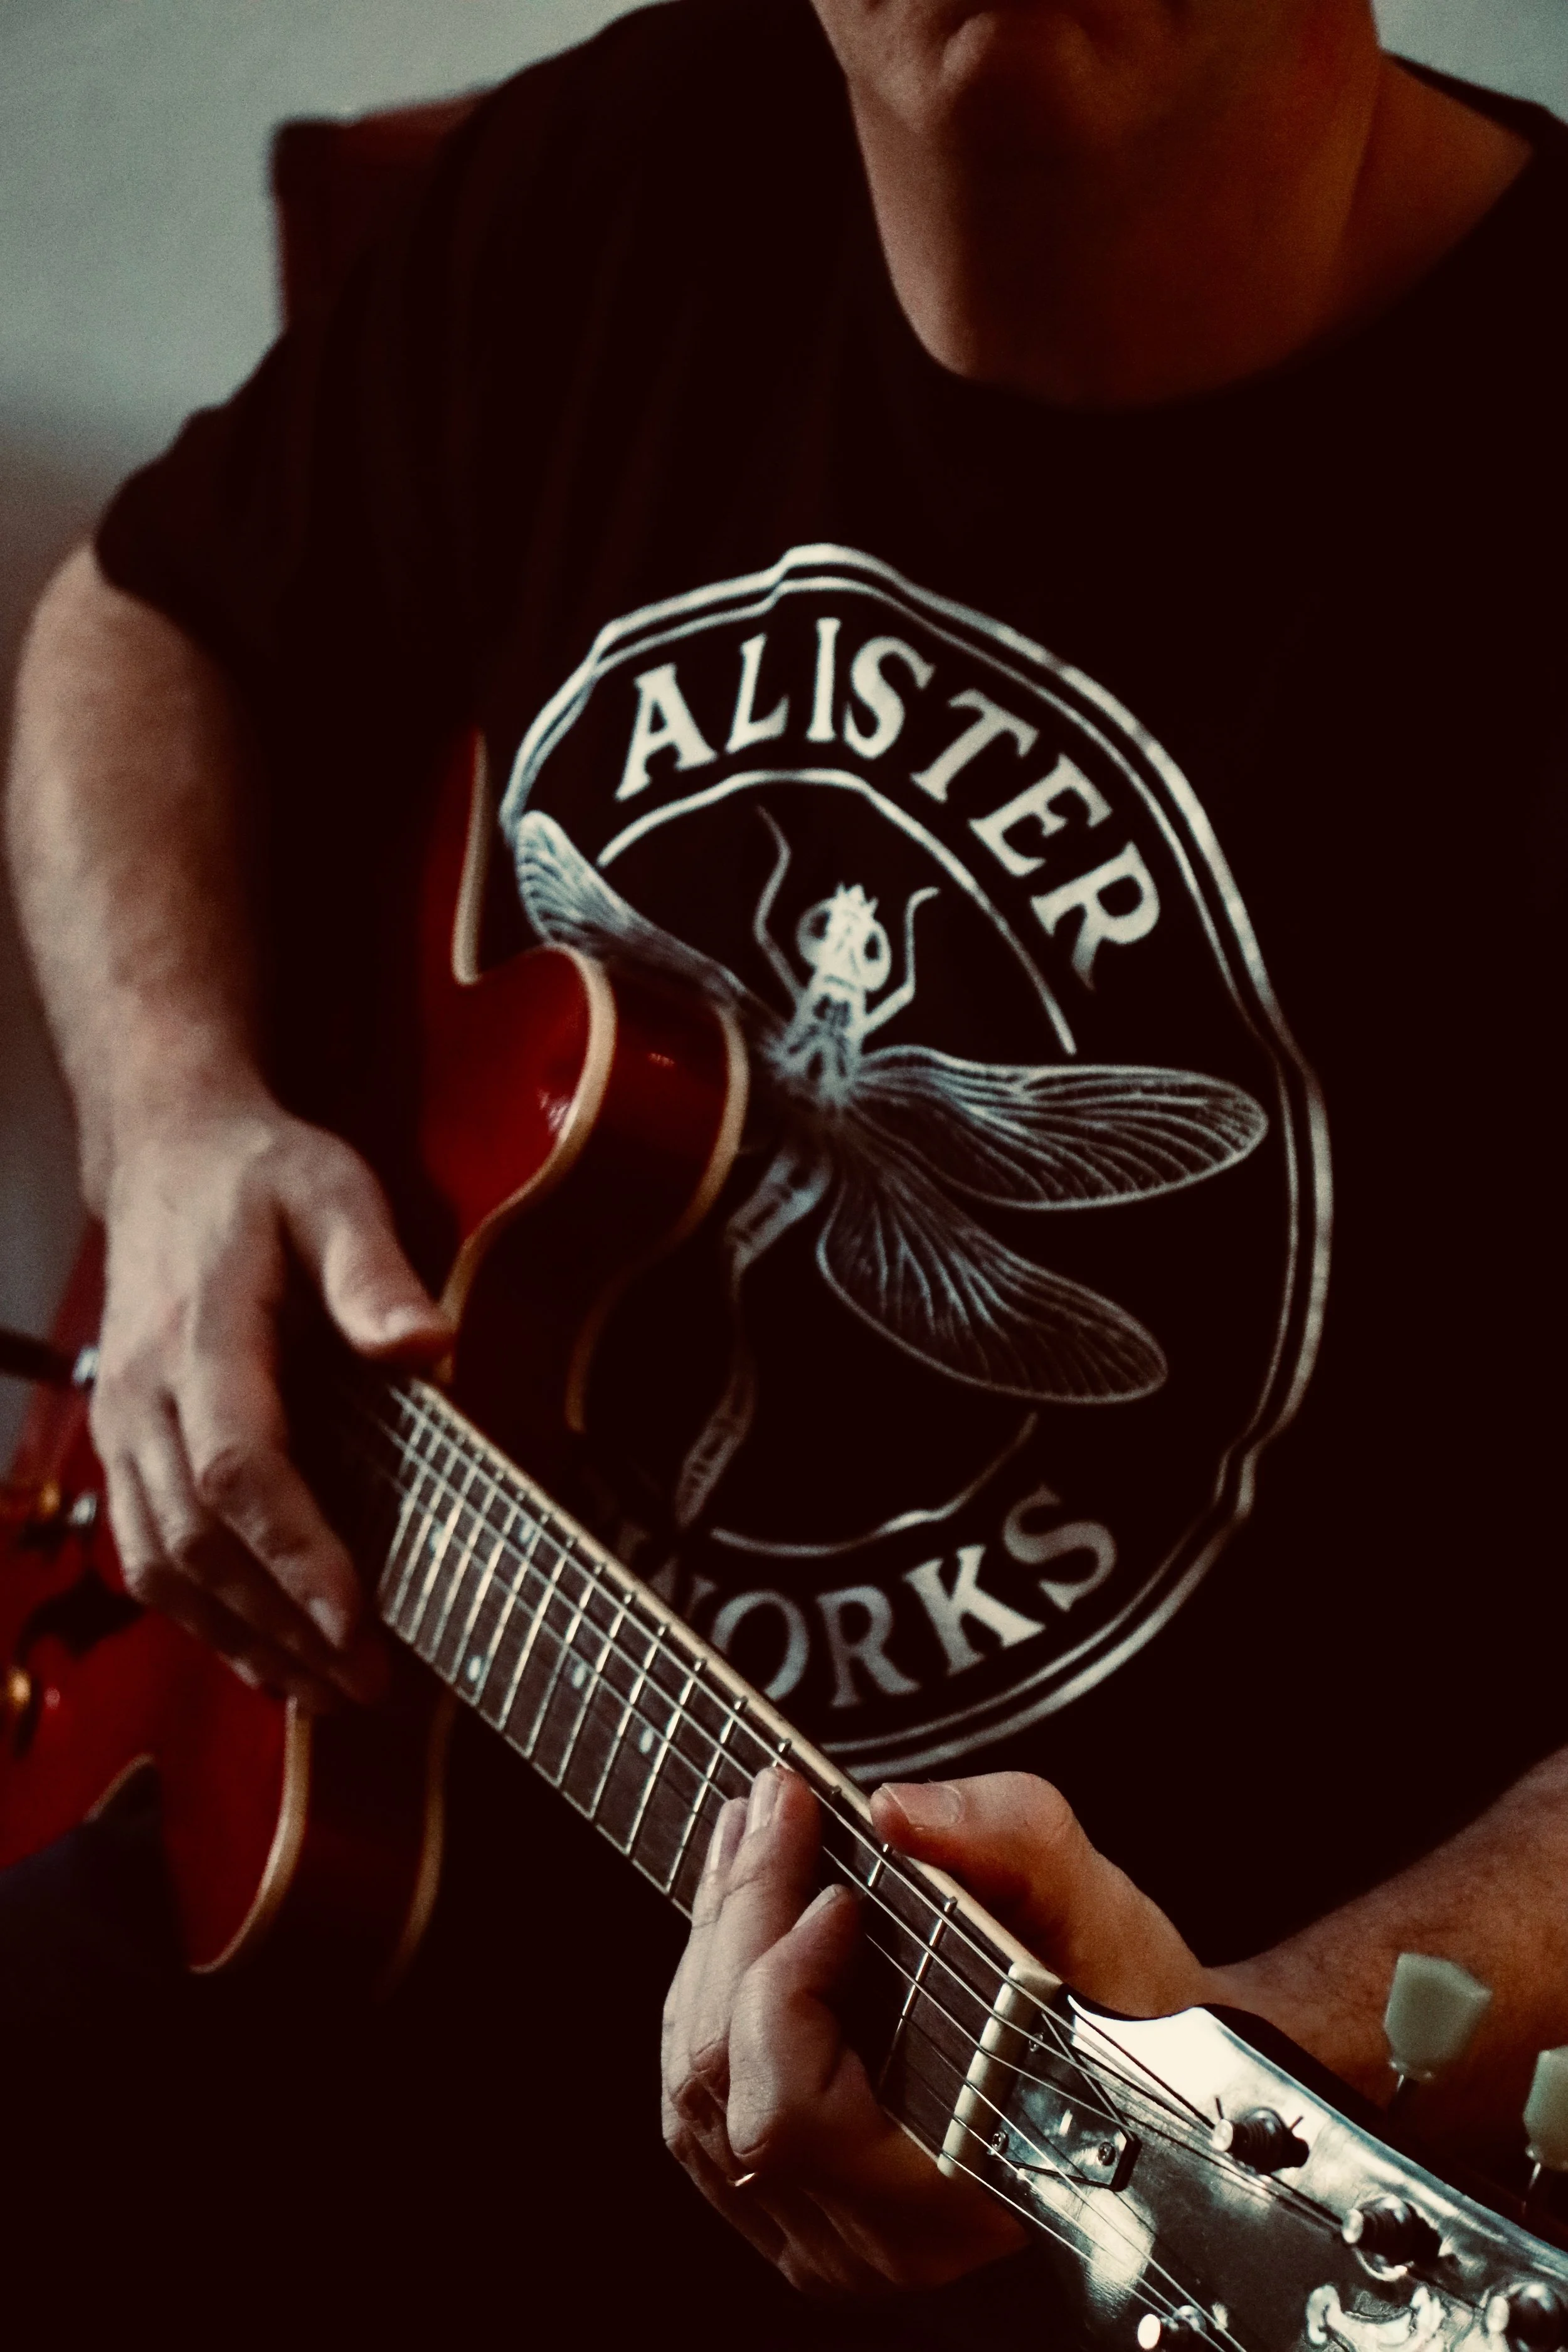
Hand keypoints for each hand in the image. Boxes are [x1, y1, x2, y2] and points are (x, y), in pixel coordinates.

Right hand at [92, 1094, 451, 1706]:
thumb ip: (374, 1270)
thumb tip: (426, 1348)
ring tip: (327, 1692)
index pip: (238, 1469)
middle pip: (199, 1537)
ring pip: (162, 1563)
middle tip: (368, 1684)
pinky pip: (146, 1553)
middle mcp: (144, 1395)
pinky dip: (204, 1616)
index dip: (294, 1552)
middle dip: (282, 1621)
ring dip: (242, 1637)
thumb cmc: (264, 1179)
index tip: (355, 1619)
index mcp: (201, 1336)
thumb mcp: (334, 1192)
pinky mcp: (122, 1448)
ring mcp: (122, 1427)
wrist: (167, 1156)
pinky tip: (266, 1655)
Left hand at [662, 1766, 1213, 2298]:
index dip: (788, 1987)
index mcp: (954, 2197)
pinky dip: (707, 1995)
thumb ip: (1008, 1840)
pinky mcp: (791, 2211)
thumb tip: (895, 1811)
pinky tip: (737, 1908)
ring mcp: (819, 2237)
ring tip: (747, 1833)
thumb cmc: (1127, 2009)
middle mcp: (871, 2242)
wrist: (1143, 2080)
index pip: (797, 2113)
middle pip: (727, 2085)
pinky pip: (702, 2107)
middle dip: (738, 1924)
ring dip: (711, 1947)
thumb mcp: (1096, 1909)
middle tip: (770, 1805)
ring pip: (697, 2095)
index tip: (836, 1885)